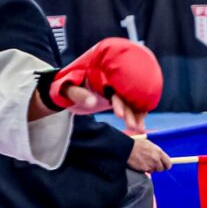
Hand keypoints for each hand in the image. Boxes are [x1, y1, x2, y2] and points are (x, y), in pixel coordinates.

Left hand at [46, 37, 162, 120]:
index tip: (120, 115)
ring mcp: (114, 91)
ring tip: (140, 129)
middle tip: (136, 127)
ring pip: (129, 102)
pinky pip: (128, 105)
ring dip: (136, 115)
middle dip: (131, 112)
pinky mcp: (115, 97)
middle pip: (125, 97)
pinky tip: (141, 124)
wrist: (65, 87)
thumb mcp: (68, 90)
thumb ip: (79, 95)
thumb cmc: (65, 86)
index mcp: (102, 78)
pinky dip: (135, 114)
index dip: (119, 103)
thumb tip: (92, 102)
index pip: (115, 91)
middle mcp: (111, 83)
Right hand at [126, 135, 170, 173]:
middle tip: (152, 164)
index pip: (168, 163)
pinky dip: (145, 170)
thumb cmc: (137, 145)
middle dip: (158, 168)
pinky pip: (147, 172)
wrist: (127, 148)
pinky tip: (141, 164)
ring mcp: (151, 165)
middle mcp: (156, 159)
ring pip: (154, 171)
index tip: (164, 166)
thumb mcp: (150, 145)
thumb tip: (160, 157)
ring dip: (151, 169)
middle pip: (161, 169)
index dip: (166, 166)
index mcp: (159, 152)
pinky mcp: (145, 169)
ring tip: (145, 162)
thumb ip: (157, 152)